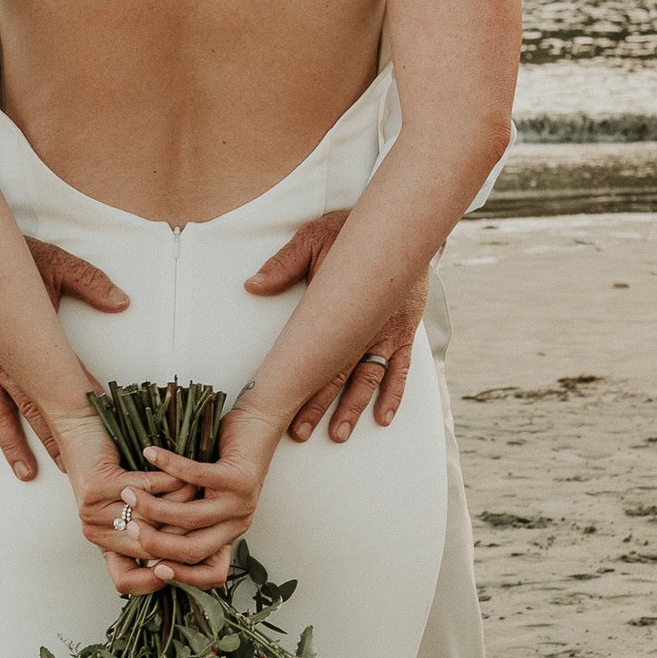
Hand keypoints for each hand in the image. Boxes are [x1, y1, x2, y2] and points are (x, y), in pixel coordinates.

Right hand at [0, 241, 129, 476]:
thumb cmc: (10, 259)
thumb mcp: (54, 264)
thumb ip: (89, 282)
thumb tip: (122, 302)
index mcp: (29, 340)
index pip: (61, 379)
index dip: (79, 406)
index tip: (96, 432)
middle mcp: (3, 361)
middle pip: (32, 408)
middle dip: (51, 439)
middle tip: (68, 468)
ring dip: (12, 445)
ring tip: (26, 472)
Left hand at [48, 410, 238, 595]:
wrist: (82, 427)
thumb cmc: (112, 464)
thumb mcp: (135, 505)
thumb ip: (155, 529)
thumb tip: (194, 549)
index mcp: (104, 543)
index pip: (126, 580)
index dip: (159, 578)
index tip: (190, 560)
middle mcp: (95, 533)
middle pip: (151, 547)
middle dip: (182, 529)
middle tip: (205, 513)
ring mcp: (93, 512)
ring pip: (152, 519)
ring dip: (180, 502)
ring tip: (198, 489)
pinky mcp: (97, 488)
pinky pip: (146, 489)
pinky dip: (169, 481)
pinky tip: (182, 473)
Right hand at [102, 401, 287, 588]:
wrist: (258, 426)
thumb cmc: (224, 460)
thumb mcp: (204, 497)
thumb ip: (183, 519)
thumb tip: (141, 538)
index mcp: (228, 535)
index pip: (212, 573)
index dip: (182, 577)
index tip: (151, 568)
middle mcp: (237, 524)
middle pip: (193, 550)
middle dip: (155, 543)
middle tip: (127, 527)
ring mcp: (241, 503)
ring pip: (191, 517)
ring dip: (154, 507)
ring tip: (129, 493)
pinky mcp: (239, 477)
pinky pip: (197, 477)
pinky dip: (169, 466)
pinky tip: (149, 455)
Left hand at [243, 211, 427, 441]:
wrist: (402, 224)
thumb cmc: (352, 230)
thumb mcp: (314, 238)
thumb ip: (284, 264)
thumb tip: (252, 286)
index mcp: (340, 306)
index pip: (317, 354)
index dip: (302, 383)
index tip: (284, 406)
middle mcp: (366, 326)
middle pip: (339, 374)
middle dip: (319, 405)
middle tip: (301, 432)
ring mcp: (388, 332)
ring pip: (369, 378)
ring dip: (354, 407)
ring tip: (339, 434)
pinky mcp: (404, 332)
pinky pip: (401, 369)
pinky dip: (393, 394)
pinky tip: (383, 418)